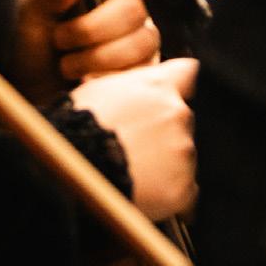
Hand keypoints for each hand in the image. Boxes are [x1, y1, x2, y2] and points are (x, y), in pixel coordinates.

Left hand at [14, 0, 171, 101]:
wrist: (22, 81)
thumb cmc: (27, 33)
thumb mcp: (35, 6)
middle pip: (138, 6)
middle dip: (93, 29)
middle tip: (60, 38)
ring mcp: (139, 32)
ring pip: (143, 40)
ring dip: (97, 58)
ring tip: (66, 63)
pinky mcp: (141, 66)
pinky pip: (144, 70)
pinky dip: (108, 77)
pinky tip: (84, 79)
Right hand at [71, 57, 197, 220]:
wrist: (78, 166)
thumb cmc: (78, 126)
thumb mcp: (100, 88)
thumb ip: (129, 85)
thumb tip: (132, 88)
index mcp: (159, 86)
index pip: (187, 72)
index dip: (179, 85)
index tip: (173, 93)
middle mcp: (178, 113)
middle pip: (182, 120)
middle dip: (165, 131)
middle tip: (135, 146)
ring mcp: (183, 151)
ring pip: (182, 156)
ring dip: (166, 162)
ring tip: (134, 172)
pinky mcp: (182, 188)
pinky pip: (183, 191)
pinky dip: (168, 192)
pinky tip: (144, 193)